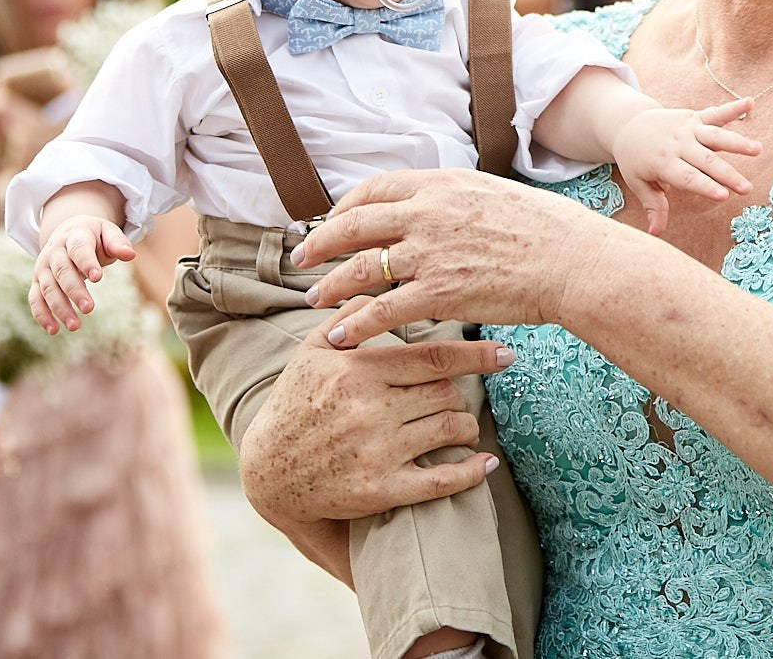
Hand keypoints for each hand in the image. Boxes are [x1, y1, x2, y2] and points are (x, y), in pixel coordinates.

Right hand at [29, 214, 135, 333]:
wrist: (68, 231)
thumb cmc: (94, 236)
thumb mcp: (108, 232)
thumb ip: (118, 243)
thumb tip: (130, 254)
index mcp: (74, 236)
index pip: (79, 249)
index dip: (87, 262)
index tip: (98, 278)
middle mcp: (54, 251)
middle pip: (62, 271)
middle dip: (74, 291)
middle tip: (89, 308)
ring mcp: (43, 267)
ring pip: (48, 288)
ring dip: (59, 307)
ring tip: (74, 326)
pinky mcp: (37, 281)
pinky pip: (35, 298)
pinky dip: (41, 314)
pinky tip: (53, 330)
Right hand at [238, 315, 516, 535]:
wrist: (267, 472)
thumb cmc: (295, 403)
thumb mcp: (312, 353)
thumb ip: (350, 317)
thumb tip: (386, 283)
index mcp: (358, 371)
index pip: (433, 358)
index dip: (476, 355)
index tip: (505, 354)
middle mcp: (369, 408)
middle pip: (446, 392)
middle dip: (463, 394)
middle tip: (467, 396)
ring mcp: (376, 451)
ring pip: (448, 429)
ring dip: (466, 428)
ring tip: (463, 428)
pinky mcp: (379, 491)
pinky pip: (440, 481)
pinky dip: (470, 472)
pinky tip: (484, 465)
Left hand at [295, 169, 621, 339]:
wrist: (572, 260)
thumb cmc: (547, 232)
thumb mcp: (496, 196)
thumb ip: (458, 201)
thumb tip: (441, 208)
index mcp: (443, 184)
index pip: (376, 189)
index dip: (345, 207)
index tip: (332, 222)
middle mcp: (428, 212)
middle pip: (354, 224)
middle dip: (321, 244)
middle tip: (302, 260)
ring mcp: (430, 252)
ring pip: (360, 268)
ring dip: (329, 285)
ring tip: (312, 300)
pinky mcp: (438, 292)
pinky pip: (382, 310)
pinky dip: (355, 324)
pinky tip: (340, 336)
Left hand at [610, 99, 759, 235]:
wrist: (627, 124)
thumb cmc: (635, 160)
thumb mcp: (639, 183)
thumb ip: (653, 206)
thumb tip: (656, 234)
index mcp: (663, 163)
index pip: (688, 177)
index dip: (706, 186)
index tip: (723, 196)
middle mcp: (678, 144)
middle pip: (706, 161)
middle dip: (728, 175)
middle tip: (746, 188)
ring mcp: (687, 129)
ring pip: (715, 136)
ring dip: (737, 142)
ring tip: (757, 150)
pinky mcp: (694, 117)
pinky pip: (714, 113)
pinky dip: (732, 108)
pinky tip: (750, 103)